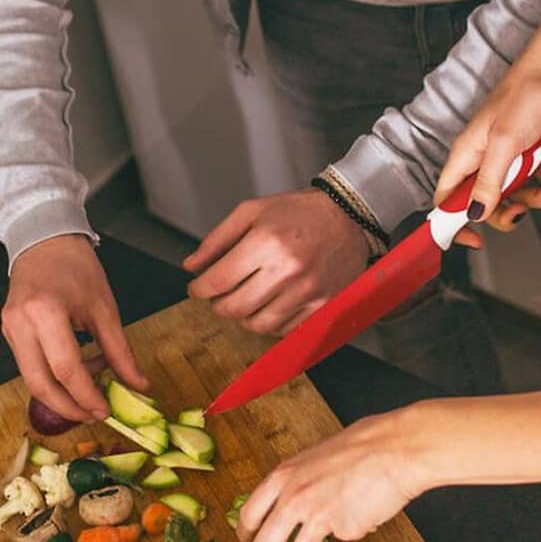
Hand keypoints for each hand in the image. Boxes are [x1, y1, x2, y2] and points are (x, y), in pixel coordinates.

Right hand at [2, 235, 151, 421]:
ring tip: (88, 391)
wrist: (44, 239)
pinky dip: (51, 376)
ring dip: (59, 394)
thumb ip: (120, 351)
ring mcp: (8, 328)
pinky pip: (27, 365)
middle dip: (68, 407)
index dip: (86, 396)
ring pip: (29, 379)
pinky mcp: (6, 332)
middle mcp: (20, 323)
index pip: (66, 369)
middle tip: (93, 415)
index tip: (105, 411)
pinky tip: (74, 370)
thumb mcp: (104, 307)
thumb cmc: (76, 267)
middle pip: (39, 384)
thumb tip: (139, 385)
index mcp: (46, 311)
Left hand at [183, 190, 369, 335]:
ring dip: (243, 317)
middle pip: (235, 308)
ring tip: (243, 301)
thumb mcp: (252, 211)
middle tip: (217, 297)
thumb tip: (191, 266)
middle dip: (218, 305)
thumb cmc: (299, 212)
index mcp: (266, 242)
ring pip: (259, 324)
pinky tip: (268, 306)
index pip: (219, 280)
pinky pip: (286, 330)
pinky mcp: (323, 305)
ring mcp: (308, 291)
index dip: (200, 289)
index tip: (197, 289)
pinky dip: (270, 323)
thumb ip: (217, 239)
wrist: (349, 217)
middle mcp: (287, 269)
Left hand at [237, 407, 430, 541]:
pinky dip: (341, 541)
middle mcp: (293, 497)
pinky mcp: (341, 529)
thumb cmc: (361, 446)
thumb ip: (300, 480)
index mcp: (283, 475)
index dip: (246, 534)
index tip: (249, 541)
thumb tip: (295, 497)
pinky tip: (350, 527)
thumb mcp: (315, 458)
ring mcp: (316, 515)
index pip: (249, 513)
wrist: (393, 449)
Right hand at [434, 20, 540, 242]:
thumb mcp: (505, 143)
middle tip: (526, 207)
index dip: (455, 224)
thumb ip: (489, 182)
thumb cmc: (525, 94)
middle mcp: (483, 158)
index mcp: (466, 155)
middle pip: (486, 203)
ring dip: (540, 192)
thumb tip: (474, 214)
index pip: (446, 200)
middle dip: (511, 209)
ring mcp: (507, 155)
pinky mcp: (530, 150)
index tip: (475, 240)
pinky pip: (538, 177)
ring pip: (517, 192)